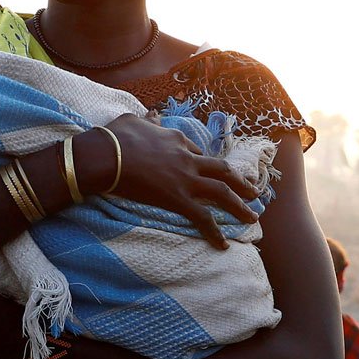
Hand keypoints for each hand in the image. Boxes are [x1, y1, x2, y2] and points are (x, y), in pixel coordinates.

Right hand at [101, 114, 259, 248]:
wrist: (106, 156)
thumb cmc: (115, 137)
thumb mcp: (134, 120)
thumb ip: (148, 120)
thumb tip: (152, 114)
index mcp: (176, 139)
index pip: (197, 152)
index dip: (205, 163)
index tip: (209, 172)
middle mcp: (187, 158)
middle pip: (222, 170)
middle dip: (240, 181)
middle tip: (252, 191)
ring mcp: (185, 179)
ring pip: (222, 192)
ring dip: (240, 205)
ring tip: (252, 216)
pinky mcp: (178, 199)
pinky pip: (202, 217)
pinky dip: (214, 231)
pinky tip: (222, 244)